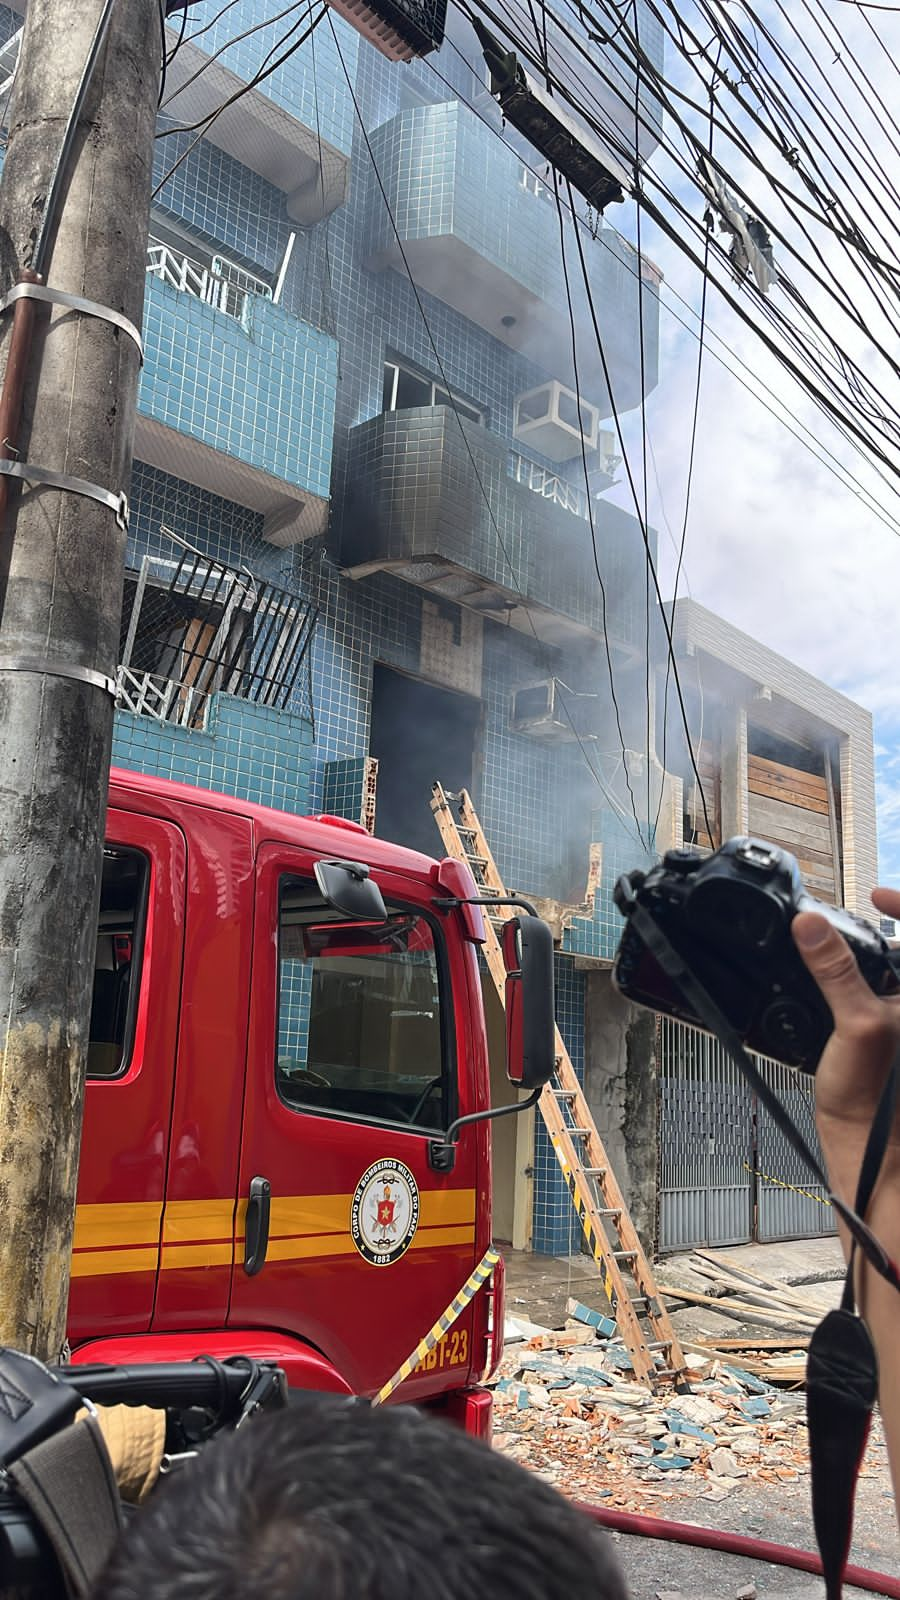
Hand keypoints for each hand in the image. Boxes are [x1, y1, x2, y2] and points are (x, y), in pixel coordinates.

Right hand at [792, 889, 899, 1172]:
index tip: (877, 896)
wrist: (870, 1146)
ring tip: (845, 950)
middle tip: (864, 917)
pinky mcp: (889, 1033)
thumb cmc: (876, 1099)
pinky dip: (864, 979)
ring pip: (892, 973)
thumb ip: (835, 969)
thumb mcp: (856, 1023)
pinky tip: (839, 986)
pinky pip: (880, 993)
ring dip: (876, 956)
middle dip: (889, 929)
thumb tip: (811, 925)